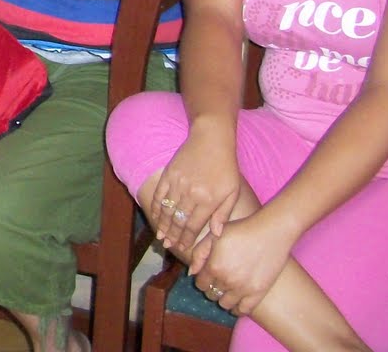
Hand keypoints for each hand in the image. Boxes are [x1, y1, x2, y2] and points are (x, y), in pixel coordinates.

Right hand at [149, 125, 240, 254]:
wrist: (211, 139)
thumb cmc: (226, 166)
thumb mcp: (232, 191)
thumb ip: (223, 214)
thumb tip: (216, 234)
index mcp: (208, 200)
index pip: (194, 226)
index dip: (187, 239)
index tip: (183, 249)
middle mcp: (190, 194)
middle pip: (178, 221)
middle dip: (173, 236)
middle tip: (169, 246)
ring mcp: (177, 183)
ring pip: (166, 209)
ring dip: (162, 224)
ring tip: (160, 236)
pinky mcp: (168, 174)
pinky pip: (159, 194)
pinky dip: (156, 207)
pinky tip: (155, 215)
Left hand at [192, 212, 295, 315]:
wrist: (270, 233)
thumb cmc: (240, 230)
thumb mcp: (214, 236)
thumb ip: (199, 254)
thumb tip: (191, 273)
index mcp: (214, 267)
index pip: (200, 284)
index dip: (202, 280)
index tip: (206, 276)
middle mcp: (227, 280)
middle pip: (211, 294)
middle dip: (211, 288)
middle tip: (217, 282)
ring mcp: (243, 289)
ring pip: (225, 304)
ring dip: (222, 298)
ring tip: (226, 291)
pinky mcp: (258, 293)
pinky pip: (244, 310)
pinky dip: (237, 309)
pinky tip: (236, 303)